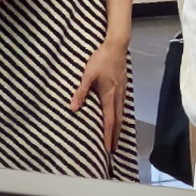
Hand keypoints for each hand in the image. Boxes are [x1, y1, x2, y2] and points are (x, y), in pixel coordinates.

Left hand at [75, 31, 130, 156]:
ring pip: (122, 114)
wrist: (116, 46)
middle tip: (113, 149)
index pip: (109, 120)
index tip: (108, 148)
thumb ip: (81, 92)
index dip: (108, 135)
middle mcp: (118, 96)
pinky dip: (120, 117)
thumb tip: (73, 108)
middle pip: (118, 121)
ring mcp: (122, 91)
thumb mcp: (87, 75)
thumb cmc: (101, 60)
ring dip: (119, 127)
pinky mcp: (123, 87)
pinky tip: (118, 118)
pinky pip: (122, 106)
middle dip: (115, 136)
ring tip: (116, 138)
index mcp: (109, 96)